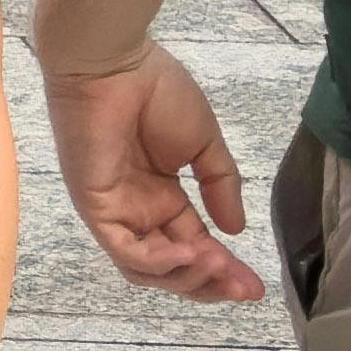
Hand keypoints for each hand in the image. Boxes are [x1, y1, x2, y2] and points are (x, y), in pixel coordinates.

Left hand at [47, 46, 263, 302]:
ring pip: (147, 270)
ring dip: (187, 276)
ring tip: (219, 267)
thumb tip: (236, 230)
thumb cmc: (154, 89)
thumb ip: (220, 186)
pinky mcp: (94, 205)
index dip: (224, 270)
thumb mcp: (203, 143)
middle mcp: (137, 209)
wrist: (114, 61)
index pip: (194, 244)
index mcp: (160, 194)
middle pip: (172, 267)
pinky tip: (191, 251)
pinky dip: (158, 261)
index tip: (257, 287)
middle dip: (209, 284)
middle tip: (244, 288)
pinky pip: (125, 250)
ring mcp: (114, 210)